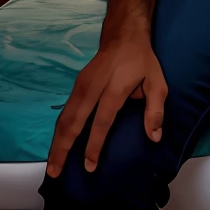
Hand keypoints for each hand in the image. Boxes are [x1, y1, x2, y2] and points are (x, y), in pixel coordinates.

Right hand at [46, 30, 167, 177]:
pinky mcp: (76, 86)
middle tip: (55, 173)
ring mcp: (81, 86)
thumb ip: (155, 110)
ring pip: (63, 118)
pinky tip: (57, 145)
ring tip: (52, 165)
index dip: (93, 145)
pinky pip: (64, 112)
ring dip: (56, 142)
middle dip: (62, 149)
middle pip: (73, 122)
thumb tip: (154, 137)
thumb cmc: (142, 61)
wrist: (123, 36)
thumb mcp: (157, 82)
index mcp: (114, 88)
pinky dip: (59, 131)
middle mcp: (92, 88)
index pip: (101, 122)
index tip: (89, 166)